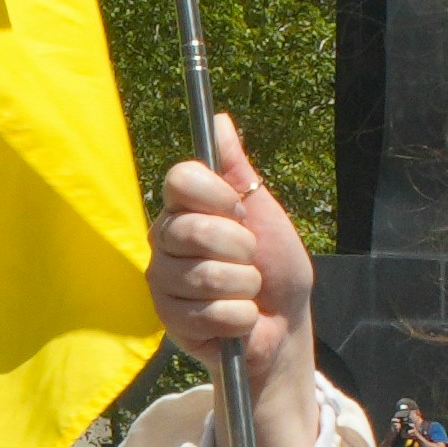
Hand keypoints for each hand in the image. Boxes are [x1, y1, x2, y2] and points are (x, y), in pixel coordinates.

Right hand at [147, 119, 328, 446]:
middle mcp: (165, 240)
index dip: (215, 196)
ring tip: (247, 293)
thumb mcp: (265, 212)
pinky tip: (238, 319)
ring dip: (245, 288)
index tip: (239, 211)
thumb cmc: (275, 267)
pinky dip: (239, 318)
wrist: (284, 325)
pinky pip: (210, 312)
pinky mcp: (169, 319)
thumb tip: (218, 121)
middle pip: (193, 229)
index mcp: (184, 208)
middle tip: (250, 259)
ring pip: (206, 275)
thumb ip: (238, 170)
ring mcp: (163, 280)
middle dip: (240, 249)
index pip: (180, 180)